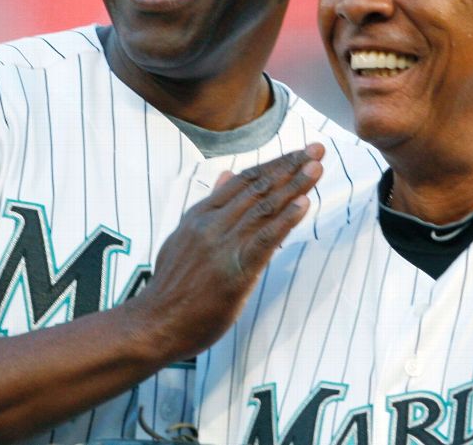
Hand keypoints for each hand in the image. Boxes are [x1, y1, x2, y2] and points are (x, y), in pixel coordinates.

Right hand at [131, 144, 324, 361]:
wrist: (155, 323)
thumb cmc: (173, 285)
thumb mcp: (184, 236)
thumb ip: (209, 206)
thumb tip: (225, 173)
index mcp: (201, 215)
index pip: (244, 180)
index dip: (274, 164)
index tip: (299, 152)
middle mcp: (212, 225)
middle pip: (257, 189)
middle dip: (291, 167)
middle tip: (318, 149)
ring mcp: (221, 247)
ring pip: (262, 209)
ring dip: (294, 187)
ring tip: (316, 168)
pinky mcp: (233, 273)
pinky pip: (262, 242)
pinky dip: (284, 221)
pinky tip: (304, 205)